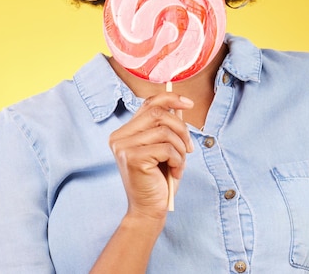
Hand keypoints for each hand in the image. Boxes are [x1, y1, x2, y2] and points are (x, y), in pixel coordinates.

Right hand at [109, 92, 194, 220]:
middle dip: (181, 128)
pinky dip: (178, 159)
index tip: (189, 103)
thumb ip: (167, 127)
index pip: (148, 103)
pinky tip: (175, 172)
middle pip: (158, 113)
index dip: (170, 98)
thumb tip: (180, 104)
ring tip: (179, 163)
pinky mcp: (132, 158)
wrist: (149, 210)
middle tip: (189, 147)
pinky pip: (166, 147)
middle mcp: (119, 137)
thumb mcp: (163, 147)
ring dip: (181, 147)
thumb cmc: (158, 179)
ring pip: (164, 130)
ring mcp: (123, 147)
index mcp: (125, 132)